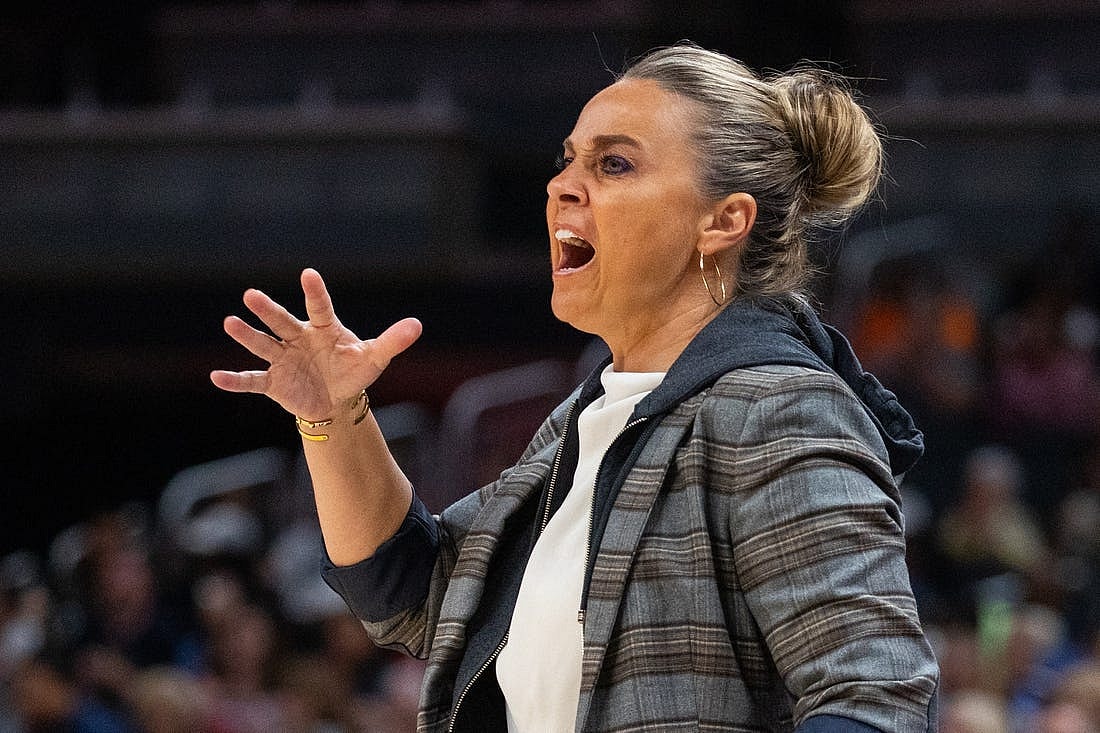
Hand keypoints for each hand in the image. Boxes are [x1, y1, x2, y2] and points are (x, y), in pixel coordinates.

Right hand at [210, 268, 421, 420]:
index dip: (315, 292)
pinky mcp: (274, 382)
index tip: (309, 274)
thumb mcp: (374, 358)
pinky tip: (216, 378)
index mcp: (323, 328)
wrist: (336, 401)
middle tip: (251, 294)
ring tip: (229, 322)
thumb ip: (392, 341)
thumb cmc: (353, 372)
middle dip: (266, 310)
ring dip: (246, 335)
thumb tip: (417, 325)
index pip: (319, 307)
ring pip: (262, 345)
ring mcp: (283, 359)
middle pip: (281, 321)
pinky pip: (252, 380)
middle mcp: (298, 338)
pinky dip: (235, 381)